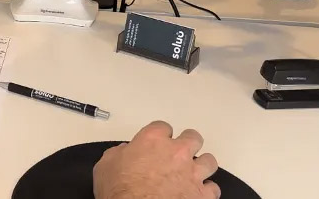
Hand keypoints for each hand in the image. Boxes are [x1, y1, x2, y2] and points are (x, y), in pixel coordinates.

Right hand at [93, 121, 220, 198]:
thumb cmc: (119, 190)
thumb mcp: (105, 165)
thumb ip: (119, 153)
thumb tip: (124, 153)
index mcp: (152, 140)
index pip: (162, 126)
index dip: (160, 135)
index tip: (156, 142)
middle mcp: (176, 152)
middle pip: (193, 138)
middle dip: (188, 143)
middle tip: (181, 152)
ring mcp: (192, 173)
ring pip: (209, 161)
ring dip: (202, 165)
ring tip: (194, 172)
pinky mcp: (202, 194)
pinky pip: (213, 188)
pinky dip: (206, 190)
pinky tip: (197, 193)